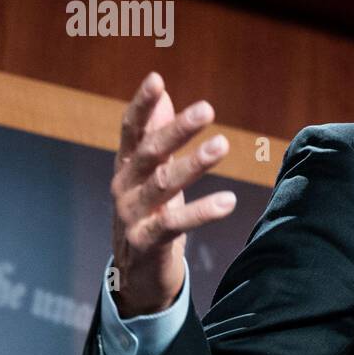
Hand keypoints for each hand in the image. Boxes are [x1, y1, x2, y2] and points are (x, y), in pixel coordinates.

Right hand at [109, 72, 235, 316]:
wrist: (135, 274)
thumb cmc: (149, 214)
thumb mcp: (152, 174)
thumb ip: (156, 135)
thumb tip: (165, 94)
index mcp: (126, 166)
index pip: (131, 130)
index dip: (142, 105)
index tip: (156, 79)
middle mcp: (124, 187)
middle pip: (149, 152)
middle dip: (177, 129)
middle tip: (207, 108)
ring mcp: (132, 215)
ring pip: (163, 185)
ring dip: (194, 164)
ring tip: (222, 144)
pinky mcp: (145, 243)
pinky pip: (174, 224)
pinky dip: (201, 212)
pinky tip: (228, 201)